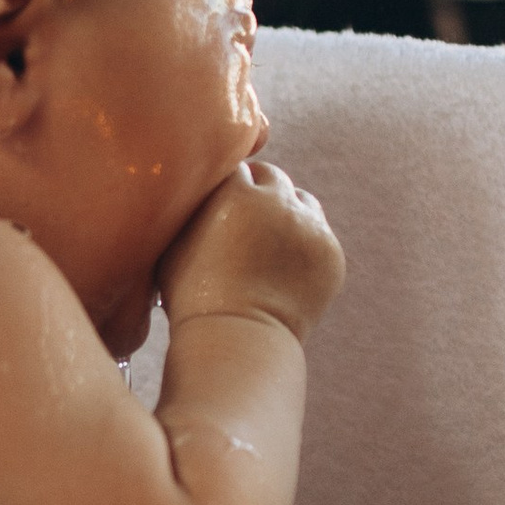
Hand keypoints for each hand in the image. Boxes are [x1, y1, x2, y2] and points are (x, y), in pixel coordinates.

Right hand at [157, 158, 344, 341]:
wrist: (238, 338)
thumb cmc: (192, 296)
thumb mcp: (173, 244)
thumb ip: (187, 209)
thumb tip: (189, 191)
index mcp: (236, 192)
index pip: (235, 166)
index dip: (225, 185)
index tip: (219, 203)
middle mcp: (278, 201)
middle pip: (271, 176)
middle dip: (258, 191)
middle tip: (243, 217)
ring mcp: (311, 227)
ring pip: (302, 200)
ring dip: (287, 211)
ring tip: (268, 240)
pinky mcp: (331, 254)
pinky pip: (319, 235)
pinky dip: (305, 245)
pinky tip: (285, 267)